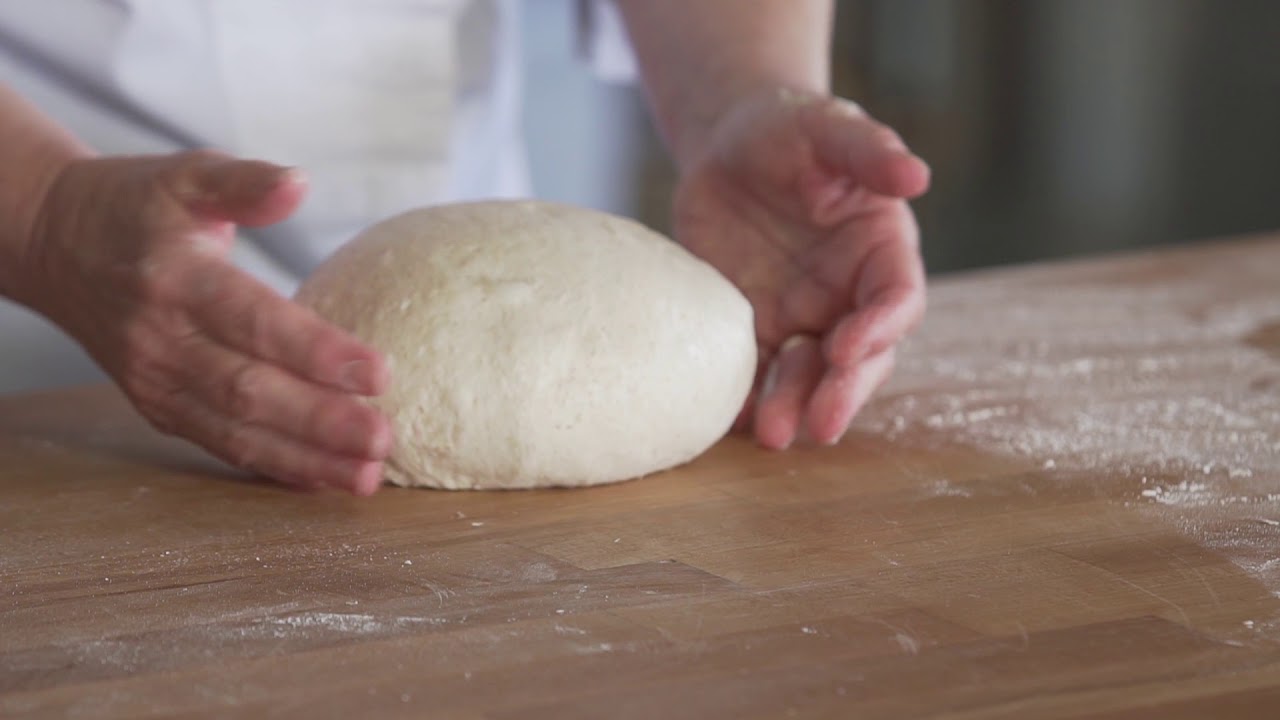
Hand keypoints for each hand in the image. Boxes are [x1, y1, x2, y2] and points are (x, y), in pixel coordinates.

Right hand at [18, 151, 391, 493]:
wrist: (56, 243)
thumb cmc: (139, 206)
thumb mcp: (187, 175)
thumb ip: (244, 184)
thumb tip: (298, 184)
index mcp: (177, 279)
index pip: (254, 322)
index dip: (317, 351)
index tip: (379, 372)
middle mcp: (163, 339)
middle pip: (248, 391)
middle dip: (320, 421)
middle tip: (384, 438)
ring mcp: (156, 381)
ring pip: (235, 431)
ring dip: (305, 459)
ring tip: (368, 476)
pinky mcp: (158, 407)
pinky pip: (219, 444)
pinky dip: (272, 466)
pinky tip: (324, 478)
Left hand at [674, 89, 929, 448]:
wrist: (728, 146)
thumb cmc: (788, 129)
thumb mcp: (827, 127)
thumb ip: (869, 151)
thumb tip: (918, 174)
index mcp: (880, 250)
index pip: (896, 299)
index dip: (880, 328)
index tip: (847, 347)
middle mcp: (848, 294)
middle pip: (861, 357)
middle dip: (843, 392)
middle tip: (820, 425)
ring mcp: (803, 316)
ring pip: (809, 375)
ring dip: (795, 407)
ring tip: (771, 436)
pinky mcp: (756, 327)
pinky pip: (755, 372)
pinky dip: (746, 400)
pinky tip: (730, 423)